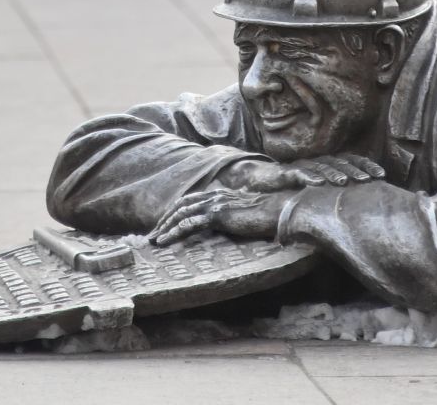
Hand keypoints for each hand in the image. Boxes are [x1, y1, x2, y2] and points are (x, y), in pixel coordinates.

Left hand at [150, 186, 288, 245]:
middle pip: (182, 205)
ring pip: (181, 214)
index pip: (192, 201)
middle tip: (153, 234)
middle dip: (166, 219)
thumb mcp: (249, 215)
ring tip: (154, 240)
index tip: (167, 225)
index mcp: (222, 195)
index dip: (177, 212)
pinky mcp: (218, 215)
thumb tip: (236, 226)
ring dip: (165, 227)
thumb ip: (238, 217)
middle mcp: (216, 196)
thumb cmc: (271, 215)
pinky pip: (189, 224)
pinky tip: (165, 241)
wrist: (282, 210)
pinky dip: (174, 232)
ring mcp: (216, 204)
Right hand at [224, 153, 385, 192]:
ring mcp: (299, 167)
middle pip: (339, 162)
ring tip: (347, 182)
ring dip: (335, 173)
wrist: (254, 182)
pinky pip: (297, 173)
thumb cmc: (289, 190)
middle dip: (355, 170)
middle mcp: (314, 164)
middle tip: (370, 179)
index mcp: (325, 167)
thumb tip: (361, 208)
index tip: (382, 175)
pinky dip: (308, 177)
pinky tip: (318, 184)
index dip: (366, 166)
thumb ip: (333, 196)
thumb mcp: (315, 194)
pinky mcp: (283, 173)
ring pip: (320, 167)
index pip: (350, 162)